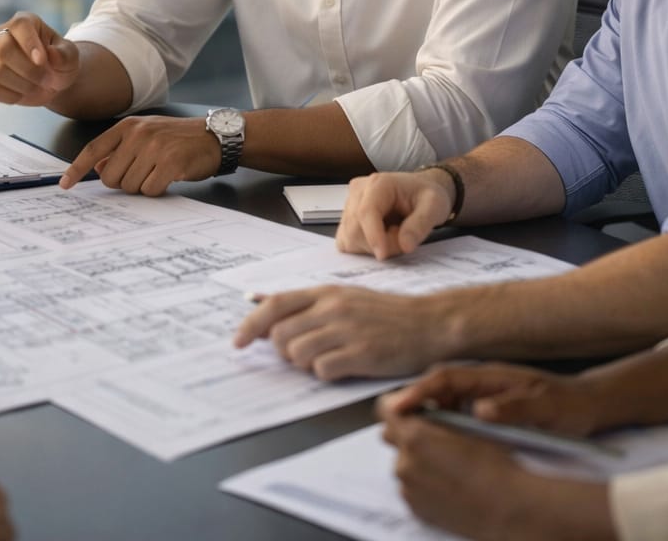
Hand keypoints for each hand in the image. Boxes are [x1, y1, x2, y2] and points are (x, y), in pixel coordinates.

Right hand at [0, 12, 80, 106]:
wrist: (52, 81)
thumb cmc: (60, 62)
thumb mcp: (70, 56)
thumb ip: (64, 54)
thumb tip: (50, 53)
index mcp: (25, 22)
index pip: (19, 26)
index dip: (29, 43)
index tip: (42, 61)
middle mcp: (2, 35)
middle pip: (3, 49)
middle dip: (28, 70)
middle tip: (47, 80)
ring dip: (23, 85)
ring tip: (39, 87)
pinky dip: (11, 96)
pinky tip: (24, 93)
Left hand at [59, 115, 219, 193]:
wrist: (216, 137)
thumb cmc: (179, 139)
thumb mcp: (147, 136)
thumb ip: (120, 150)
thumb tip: (97, 168)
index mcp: (128, 127)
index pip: (93, 149)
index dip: (76, 169)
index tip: (65, 184)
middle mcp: (138, 135)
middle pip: (110, 176)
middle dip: (123, 182)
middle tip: (144, 173)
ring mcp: (154, 148)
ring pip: (130, 186)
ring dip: (143, 186)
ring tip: (159, 172)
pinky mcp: (170, 163)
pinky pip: (150, 190)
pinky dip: (157, 190)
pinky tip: (169, 177)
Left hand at [232, 286, 452, 379]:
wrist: (429, 323)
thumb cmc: (386, 314)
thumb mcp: (345, 297)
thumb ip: (308, 304)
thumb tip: (261, 305)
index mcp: (326, 293)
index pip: (275, 305)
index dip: (251, 325)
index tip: (238, 343)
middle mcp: (333, 308)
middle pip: (282, 335)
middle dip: (285, 352)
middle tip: (305, 355)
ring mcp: (347, 330)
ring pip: (298, 354)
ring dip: (306, 365)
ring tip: (328, 360)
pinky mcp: (361, 353)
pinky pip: (323, 371)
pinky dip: (328, 374)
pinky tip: (345, 367)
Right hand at [336, 169, 455, 259]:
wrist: (419, 192)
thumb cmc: (425, 196)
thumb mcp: (435, 206)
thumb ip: (421, 224)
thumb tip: (405, 245)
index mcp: (379, 183)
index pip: (366, 212)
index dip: (372, 236)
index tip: (383, 255)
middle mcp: (358, 191)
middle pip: (355, 229)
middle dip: (380, 243)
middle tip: (403, 237)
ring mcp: (349, 205)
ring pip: (350, 238)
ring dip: (373, 246)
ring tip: (394, 234)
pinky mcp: (347, 220)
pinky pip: (348, 242)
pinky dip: (365, 248)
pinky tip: (381, 238)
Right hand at [377, 363, 598, 437]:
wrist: (585, 404)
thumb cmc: (566, 404)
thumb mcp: (544, 407)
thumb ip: (514, 408)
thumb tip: (479, 411)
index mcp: (490, 376)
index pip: (444, 378)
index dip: (418, 392)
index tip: (397, 407)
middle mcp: (480, 381)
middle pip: (434, 386)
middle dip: (409, 401)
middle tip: (390, 424)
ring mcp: (480, 393)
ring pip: (440, 399)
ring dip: (423, 413)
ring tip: (407, 434)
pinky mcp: (483, 406)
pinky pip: (452, 411)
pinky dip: (438, 422)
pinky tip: (436, 439)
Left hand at [379, 410, 608, 540]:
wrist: (506, 507)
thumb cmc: (493, 466)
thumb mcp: (467, 426)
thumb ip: (438, 417)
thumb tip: (428, 412)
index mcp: (415, 436)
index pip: (386, 409)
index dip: (399, 404)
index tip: (410, 407)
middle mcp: (404, 463)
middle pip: (391, 436)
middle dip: (408, 432)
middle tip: (435, 435)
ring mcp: (408, 488)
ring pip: (402, 463)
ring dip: (416, 459)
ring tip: (448, 464)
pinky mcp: (415, 509)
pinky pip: (411, 487)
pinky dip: (423, 482)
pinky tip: (448, 483)